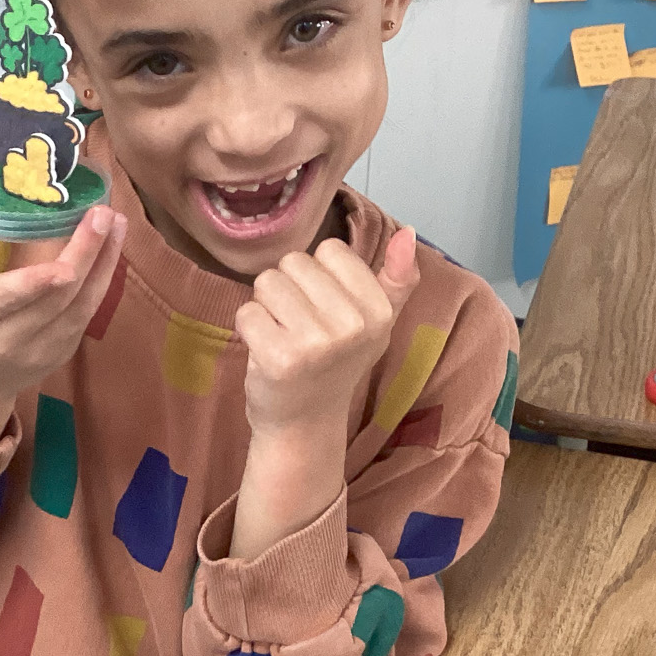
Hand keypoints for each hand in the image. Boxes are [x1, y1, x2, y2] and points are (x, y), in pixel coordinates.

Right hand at [0, 187, 127, 472]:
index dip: (35, 284)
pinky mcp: (62, 353)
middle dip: (84, 254)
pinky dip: (104, 279)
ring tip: (115, 222)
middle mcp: (7, 341)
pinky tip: (111, 248)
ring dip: (104, 262)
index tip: (64, 265)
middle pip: (56, 298)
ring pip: (82, 306)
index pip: (6, 300)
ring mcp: (40, 351)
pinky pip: (88, 313)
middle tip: (102, 213)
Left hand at [236, 228, 418, 439]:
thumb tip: (407, 232)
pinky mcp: (280, 359)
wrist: (306, 423)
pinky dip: (249, 328)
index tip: (325, 309)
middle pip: (294, 262)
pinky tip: (266, 351)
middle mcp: (353, 325)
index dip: (319, 276)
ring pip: (267, 282)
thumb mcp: (376, 322)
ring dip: (266, 306)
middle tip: (300, 326)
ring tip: (283, 335)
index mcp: (379, 310)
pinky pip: (247, 312)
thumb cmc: (337, 364)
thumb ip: (397, 279)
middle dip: (289, 289)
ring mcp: (316, 344)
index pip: (330, 249)